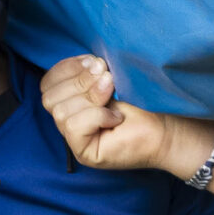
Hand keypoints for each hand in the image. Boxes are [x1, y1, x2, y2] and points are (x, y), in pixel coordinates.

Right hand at [40, 56, 211, 175]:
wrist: (166, 128)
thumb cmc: (142, 103)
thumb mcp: (110, 80)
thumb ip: (90, 73)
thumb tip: (88, 64)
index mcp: (71, 103)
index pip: (47, 84)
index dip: (66, 68)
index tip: (92, 61)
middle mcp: (68, 123)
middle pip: (49, 97)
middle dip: (80, 82)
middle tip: (108, 80)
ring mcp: (75, 141)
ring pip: (60, 111)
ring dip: (90, 97)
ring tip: (113, 97)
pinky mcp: (85, 153)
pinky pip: (73, 126)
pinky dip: (96, 116)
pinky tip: (116, 118)